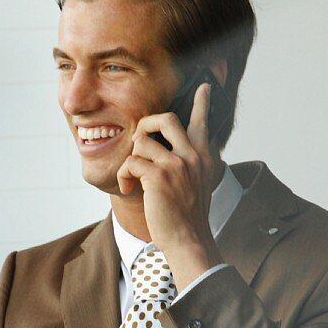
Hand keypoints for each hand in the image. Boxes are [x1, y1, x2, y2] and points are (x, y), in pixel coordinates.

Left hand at [117, 83, 221, 287]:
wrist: (188, 240)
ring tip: (132, 178)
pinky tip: (128, 188)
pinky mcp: (158, 176)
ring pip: (142, 141)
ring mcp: (176, 164)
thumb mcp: (198, 186)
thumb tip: (174, 154)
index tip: (203, 87)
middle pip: (166, 118)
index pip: (202, 123)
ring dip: (131, 159)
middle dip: (145, 125)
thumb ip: (190, 166)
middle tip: (138, 143)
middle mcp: (192, 156)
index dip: (201, 103)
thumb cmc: (187, 218)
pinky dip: (124, 176)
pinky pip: (131, 162)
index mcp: (203, 157)